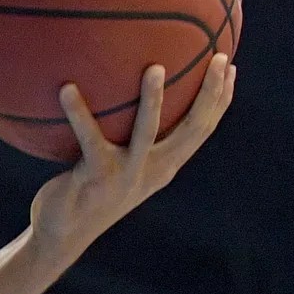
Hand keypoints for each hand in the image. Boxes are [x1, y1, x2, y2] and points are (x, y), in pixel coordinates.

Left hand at [29, 55, 234, 262]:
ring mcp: (126, 174)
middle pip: (192, 128)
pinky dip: (77, 112)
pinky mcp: (97, 176)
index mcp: (163, 166)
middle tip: (218, 58)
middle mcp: (152, 170)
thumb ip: (130, 139)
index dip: (220, 100)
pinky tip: (67, 88)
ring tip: (155, 68)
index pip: (201, 130)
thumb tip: (124, 97)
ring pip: (148, 132)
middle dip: (210, 92)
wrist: (64, 235)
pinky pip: (89, 137)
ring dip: (153, 100)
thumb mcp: (119, 166)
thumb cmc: (88, 192)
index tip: (230, 66)